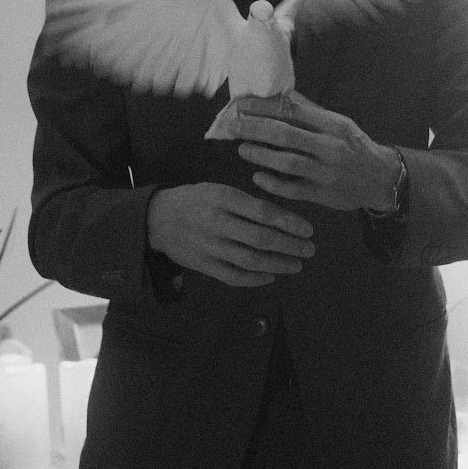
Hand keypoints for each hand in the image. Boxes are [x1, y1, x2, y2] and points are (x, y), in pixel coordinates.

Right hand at [146, 182, 313, 287]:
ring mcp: (209, 246)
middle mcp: (217, 223)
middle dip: (290, 246)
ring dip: (278, 265)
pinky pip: (233, 276)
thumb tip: (282, 215)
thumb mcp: (218, 189)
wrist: (157, 218)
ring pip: (250, 260)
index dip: (289, 222)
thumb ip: (246, 201)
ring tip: (296, 265)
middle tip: (309, 250)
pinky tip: (271, 276)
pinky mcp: (203, 265)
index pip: (263, 212)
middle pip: (260, 238)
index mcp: (223, 198)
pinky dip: (255, 279)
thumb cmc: (195, 200)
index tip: (308, 230)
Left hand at [227, 91, 402, 212]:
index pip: (293, 111)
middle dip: (254, 129)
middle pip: (285, 135)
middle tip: (232, 126)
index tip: (242, 105)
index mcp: (333, 125)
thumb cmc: (354, 147)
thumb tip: (280, 96)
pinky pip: (292, 189)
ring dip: (260, 155)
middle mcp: (330, 147)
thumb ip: (311, 113)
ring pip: (286, 162)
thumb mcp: (339, 124)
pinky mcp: (323, 194)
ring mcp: (326, 172)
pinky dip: (272, 183)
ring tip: (242, 149)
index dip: (264, 107)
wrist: (381, 178)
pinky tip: (258, 177)